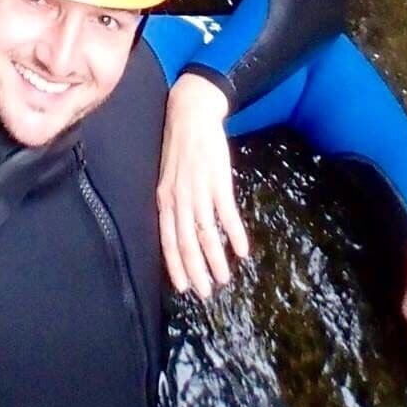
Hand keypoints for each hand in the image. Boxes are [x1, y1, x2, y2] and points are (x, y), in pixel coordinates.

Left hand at [157, 73, 248, 299]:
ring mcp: (198, 189)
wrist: (190, 112)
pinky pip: (225, 213)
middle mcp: (179, 196)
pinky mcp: (217, 179)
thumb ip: (173, 203)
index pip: (167, 239)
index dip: (175, 265)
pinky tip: (242, 250)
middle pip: (185, 242)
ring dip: (215, 258)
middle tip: (206, 293)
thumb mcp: (168, 177)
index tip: (183, 288)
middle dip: (195, 270)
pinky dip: (234, 233)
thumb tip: (179, 232)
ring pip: (205, 232)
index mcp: (165, 197)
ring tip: (224, 278)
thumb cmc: (179, 147)